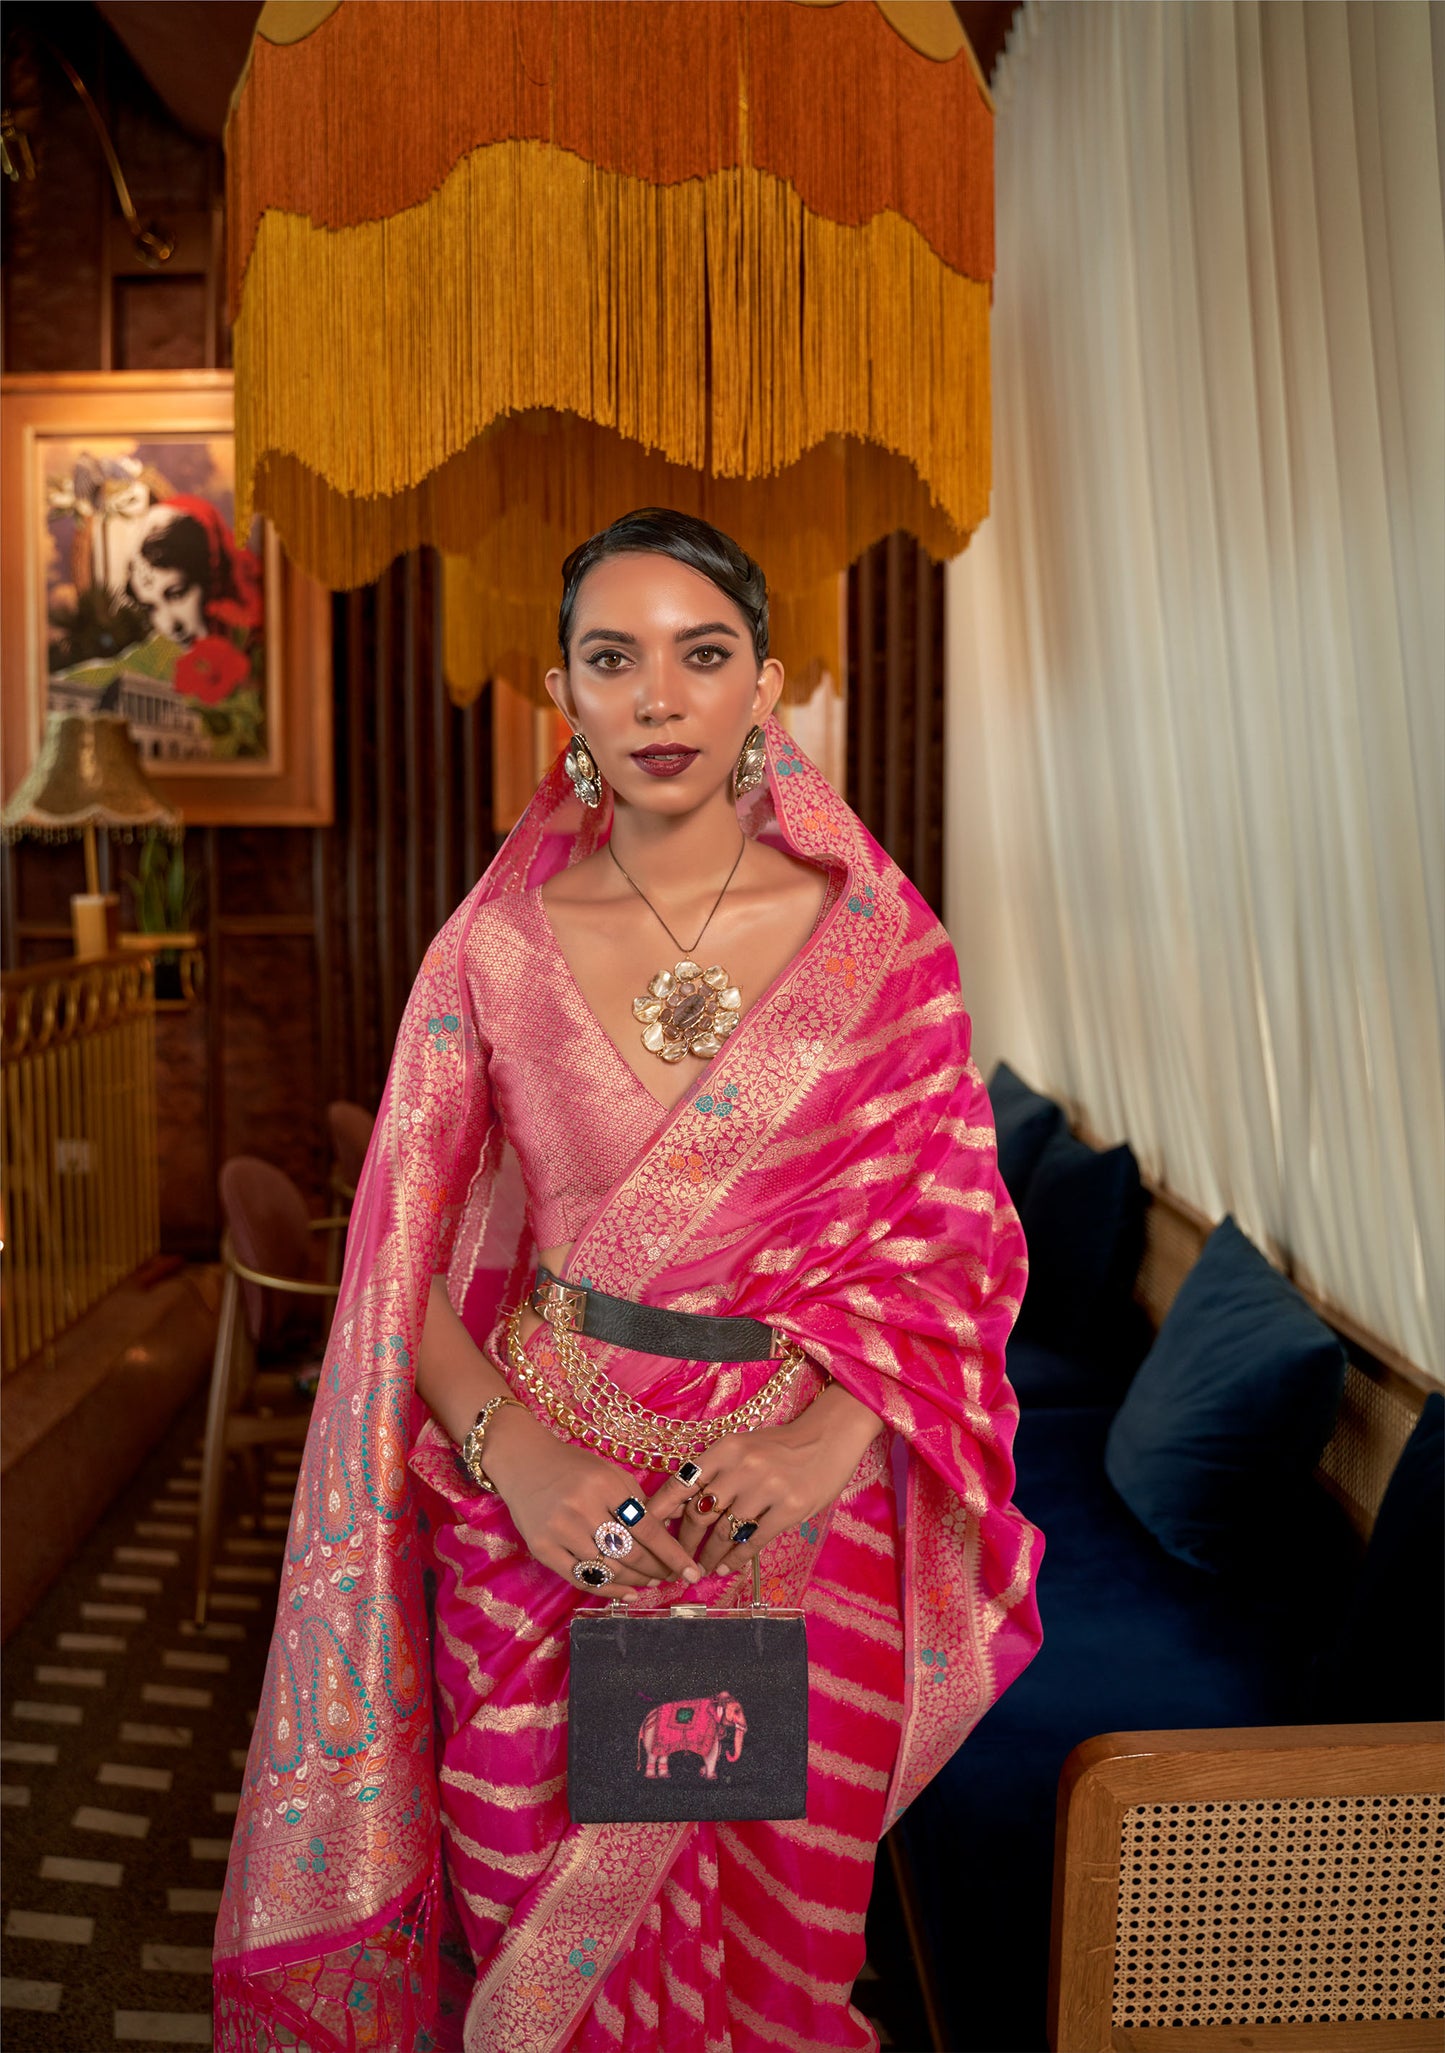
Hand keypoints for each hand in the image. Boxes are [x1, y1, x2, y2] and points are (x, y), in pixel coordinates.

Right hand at [481, 1405, 703, 1593]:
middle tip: (671, 1576)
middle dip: (657, 1569)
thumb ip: (636, 1501)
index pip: (647, 1528)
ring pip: (609, 1569)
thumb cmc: (573, 1467)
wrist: (523, 1462)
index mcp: (604, 1484)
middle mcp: (581, 1508)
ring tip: (651, 1580)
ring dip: (636, 1580)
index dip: (672, 1554)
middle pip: (630, 1553)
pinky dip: (608, 1589)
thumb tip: (667, 1537)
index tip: (692, 1571)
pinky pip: (582, 1578)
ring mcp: (559, 1531)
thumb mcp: (609, 1472)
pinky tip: (627, 1591)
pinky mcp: (542, 1549)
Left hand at [646, 1382, 882, 1579]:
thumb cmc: (781, 1445)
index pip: (682, 1482)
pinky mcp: (789, 1509)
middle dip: (684, 1542)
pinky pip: (752, 1541)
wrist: (829, 1437)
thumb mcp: (743, 1448)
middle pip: (700, 1513)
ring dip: (709, 1556)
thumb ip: (715, 1472)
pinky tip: (727, 1567)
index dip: (661, 1510)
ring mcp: (767, 1488)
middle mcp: (743, 1467)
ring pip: (724, 1532)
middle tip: (678, 1560)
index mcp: (726, 1447)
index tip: (646, 1530)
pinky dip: (735, 1558)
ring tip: (702, 1568)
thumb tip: (680, 1507)